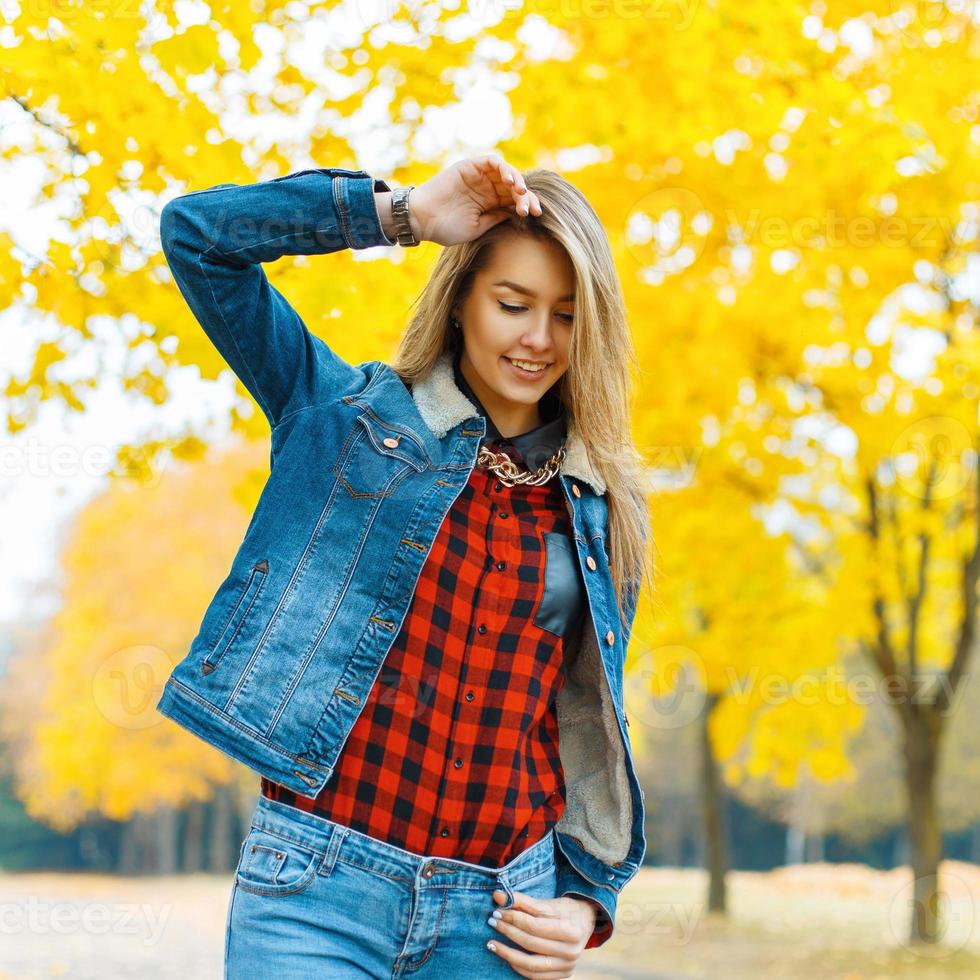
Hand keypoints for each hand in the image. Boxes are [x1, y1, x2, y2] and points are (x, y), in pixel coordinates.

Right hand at [410, 154, 541, 245]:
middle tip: (531, 208)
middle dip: (526, 196)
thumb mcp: (478, 228)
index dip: (528, 205)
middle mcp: (487, 188)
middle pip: (514, 186)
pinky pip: (492, 161)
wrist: (423, 219)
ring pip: (505, 172)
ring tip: (521, 192)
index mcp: (490, 204)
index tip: (536, 215)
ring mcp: (479, 176)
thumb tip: (516, 213)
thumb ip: (496, 218)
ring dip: (517, 180)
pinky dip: (503, 168)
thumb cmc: (446, 228)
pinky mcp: (470, 166)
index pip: (514, 200)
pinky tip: (509, 181)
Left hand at [486, 887, 595, 977]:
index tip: (497, 910)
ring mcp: (567, 967)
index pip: (535, 925)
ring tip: (492, 943)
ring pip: (530, 964)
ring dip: (507, 953)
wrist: (585, 923)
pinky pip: (534, 976)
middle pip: (531, 943)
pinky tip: (506, 955)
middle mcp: (571, 952)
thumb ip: (523, 901)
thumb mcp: (549, 903)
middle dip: (508, 931)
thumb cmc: (566, 910)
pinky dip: (518, 966)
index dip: (513, 918)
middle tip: (492, 921)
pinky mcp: (561, 975)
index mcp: (571, 931)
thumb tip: (498, 895)